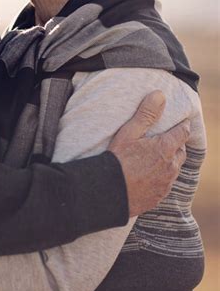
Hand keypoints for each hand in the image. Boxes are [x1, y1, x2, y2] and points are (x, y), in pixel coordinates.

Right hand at [108, 90, 189, 215]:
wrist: (108, 192)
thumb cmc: (117, 160)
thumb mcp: (129, 133)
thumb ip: (146, 114)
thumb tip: (160, 95)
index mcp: (165, 148)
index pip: (183, 133)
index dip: (182, 125)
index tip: (180, 121)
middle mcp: (170, 166)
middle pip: (181, 151)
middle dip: (176, 143)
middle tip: (166, 138)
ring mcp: (166, 183)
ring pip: (175, 168)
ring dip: (171, 161)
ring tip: (158, 156)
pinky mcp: (159, 196)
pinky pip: (167, 183)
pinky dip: (163, 176)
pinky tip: (150, 174)